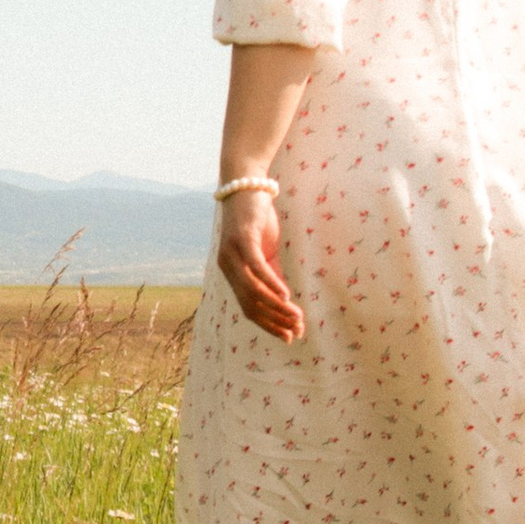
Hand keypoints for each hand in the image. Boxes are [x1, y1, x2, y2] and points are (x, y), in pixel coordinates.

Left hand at [216, 190, 304, 341]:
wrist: (246, 186)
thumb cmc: (256, 221)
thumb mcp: (265, 253)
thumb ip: (271, 275)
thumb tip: (284, 300)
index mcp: (231, 273)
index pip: (248, 308)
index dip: (268, 325)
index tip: (289, 337)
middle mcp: (227, 267)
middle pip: (250, 304)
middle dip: (275, 321)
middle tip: (297, 331)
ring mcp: (232, 254)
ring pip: (254, 290)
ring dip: (276, 307)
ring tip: (296, 317)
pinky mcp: (243, 239)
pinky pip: (256, 268)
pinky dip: (271, 284)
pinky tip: (286, 296)